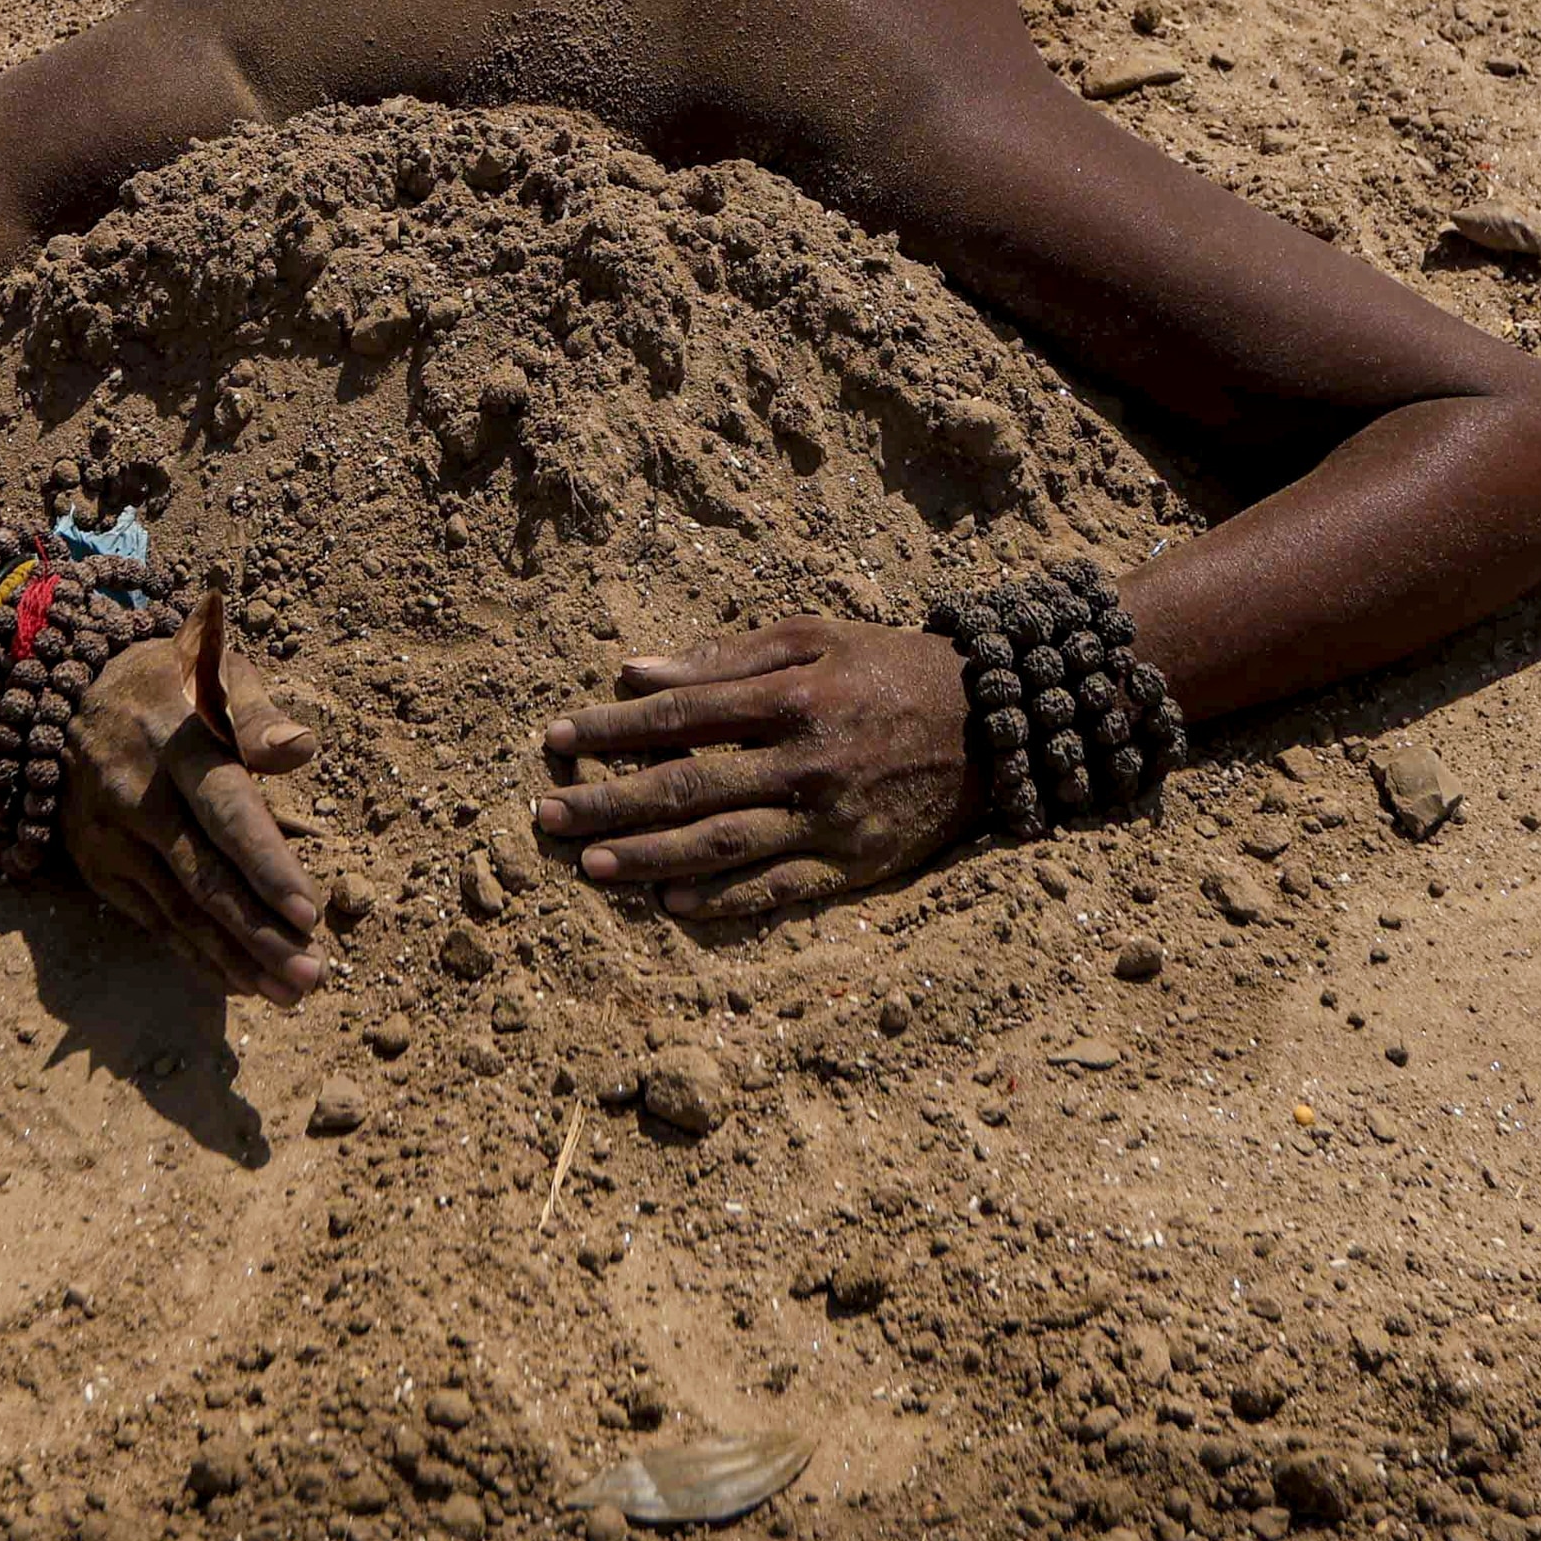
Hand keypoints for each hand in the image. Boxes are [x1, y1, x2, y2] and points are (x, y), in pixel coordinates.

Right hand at [58, 620, 332, 1006]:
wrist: (65, 695)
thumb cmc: (170, 683)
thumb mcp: (210, 670)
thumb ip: (256, 715)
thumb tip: (303, 749)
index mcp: (173, 739)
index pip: (225, 809)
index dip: (266, 863)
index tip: (309, 913)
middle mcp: (134, 794)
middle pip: (203, 876)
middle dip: (259, 933)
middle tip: (311, 976)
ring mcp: (109, 837)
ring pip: (179, 911)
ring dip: (235, 958)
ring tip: (290, 993)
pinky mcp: (97, 867)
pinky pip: (153, 921)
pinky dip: (197, 956)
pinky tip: (240, 981)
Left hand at [534, 616, 976, 921]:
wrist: (994, 723)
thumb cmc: (887, 668)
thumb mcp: (813, 637)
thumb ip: (724, 657)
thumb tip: (634, 671)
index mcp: (792, 696)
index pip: (681, 716)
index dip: (612, 729)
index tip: (556, 739)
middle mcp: (806, 762)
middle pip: (688, 788)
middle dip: (609, 803)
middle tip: (546, 816)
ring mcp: (831, 819)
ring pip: (724, 846)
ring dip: (649, 858)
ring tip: (590, 865)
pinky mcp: (857, 864)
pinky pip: (780, 890)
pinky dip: (724, 900)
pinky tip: (672, 904)